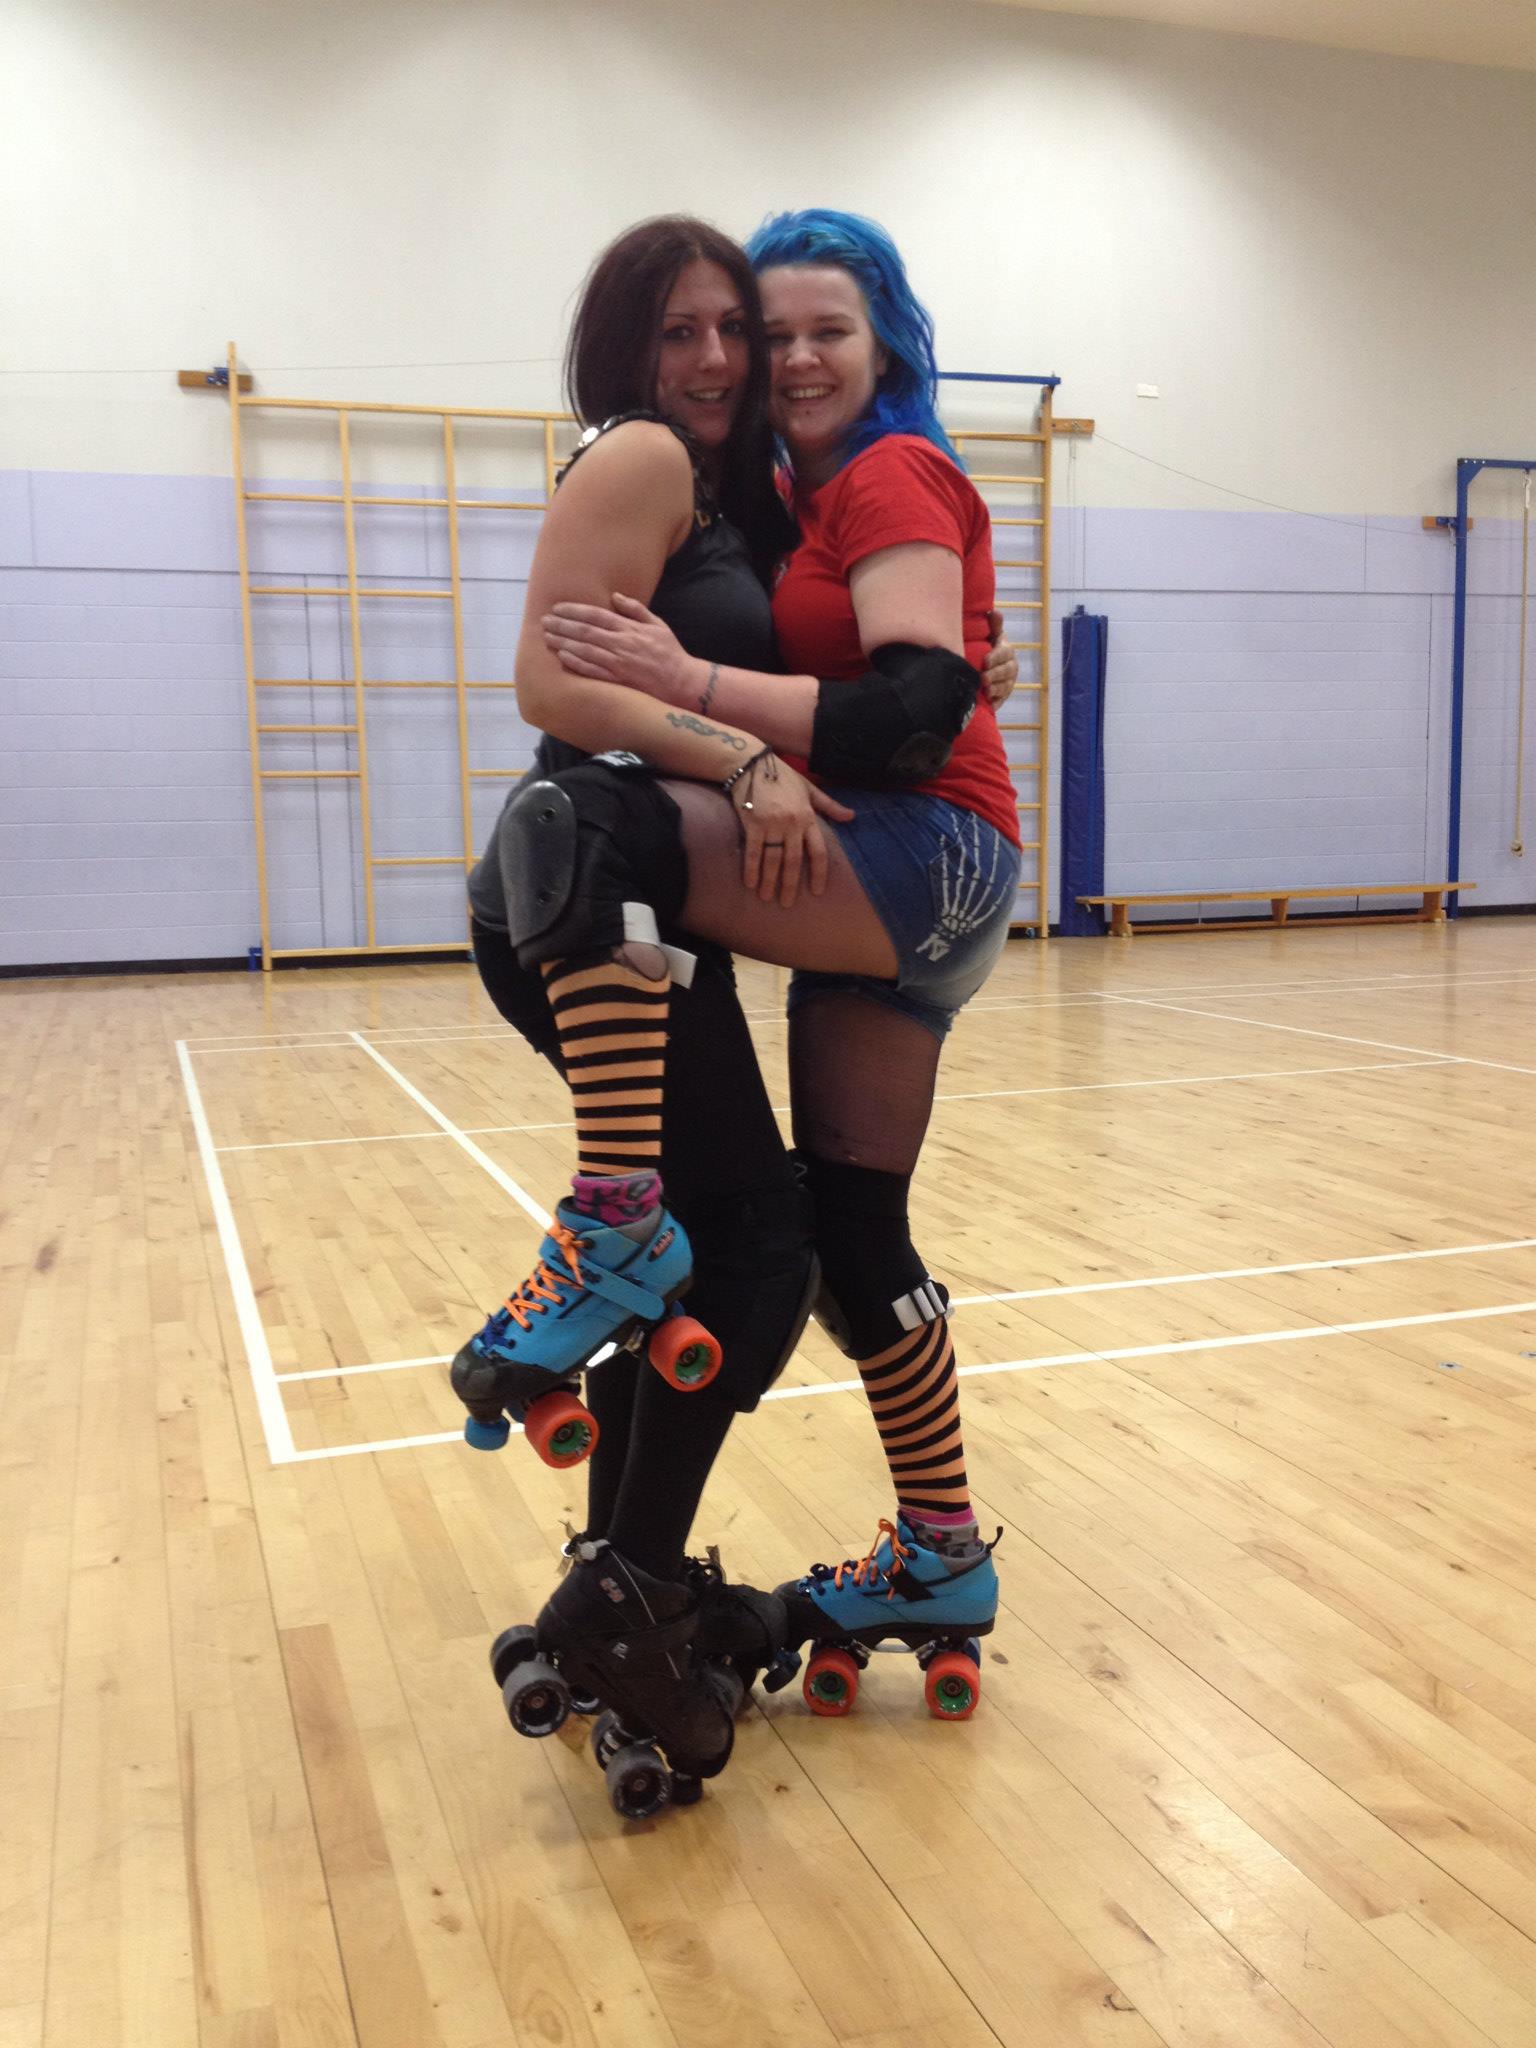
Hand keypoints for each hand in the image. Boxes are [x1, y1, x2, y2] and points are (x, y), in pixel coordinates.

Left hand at [543, 592, 703, 704]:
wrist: (682, 682)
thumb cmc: (670, 653)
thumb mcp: (658, 624)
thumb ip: (635, 609)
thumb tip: (615, 596)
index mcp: (630, 629)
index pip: (596, 615)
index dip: (574, 610)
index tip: (558, 607)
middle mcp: (621, 644)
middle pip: (585, 631)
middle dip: (562, 625)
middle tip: (545, 621)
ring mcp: (619, 664)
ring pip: (585, 650)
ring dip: (563, 642)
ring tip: (547, 636)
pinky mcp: (618, 681)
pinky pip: (592, 671)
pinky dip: (576, 663)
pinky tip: (562, 656)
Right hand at [728, 751, 854, 908]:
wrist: (752, 764)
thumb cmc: (782, 777)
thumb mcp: (809, 789)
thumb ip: (829, 806)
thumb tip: (852, 817)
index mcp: (808, 817)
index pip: (818, 851)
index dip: (819, 873)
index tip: (817, 892)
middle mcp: (792, 823)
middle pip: (794, 861)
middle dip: (791, 885)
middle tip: (787, 904)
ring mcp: (772, 824)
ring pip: (773, 859)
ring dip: (769, 881)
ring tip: (766, 897)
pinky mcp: (752, 823)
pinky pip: (753, 851)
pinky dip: (751, 869)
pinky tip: (750, 884)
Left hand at [982, 609, 1017, 708]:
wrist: (984, 665)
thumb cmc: (985, 646)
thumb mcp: (990, 634)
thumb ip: (993, 625)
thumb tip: (993, 611)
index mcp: (1006, 649)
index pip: (1004, 652)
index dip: (996, 657)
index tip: (985, 660)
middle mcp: (1010, 665)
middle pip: (1007, 671)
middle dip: (995, 675)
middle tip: (983, 678)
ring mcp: (1009, 681)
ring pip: (1006, 686)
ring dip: (997, 689)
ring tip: (987, 692)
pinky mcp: (1004, 695)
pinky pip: (1003, 700)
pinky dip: (997, 702)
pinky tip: (990, 705)